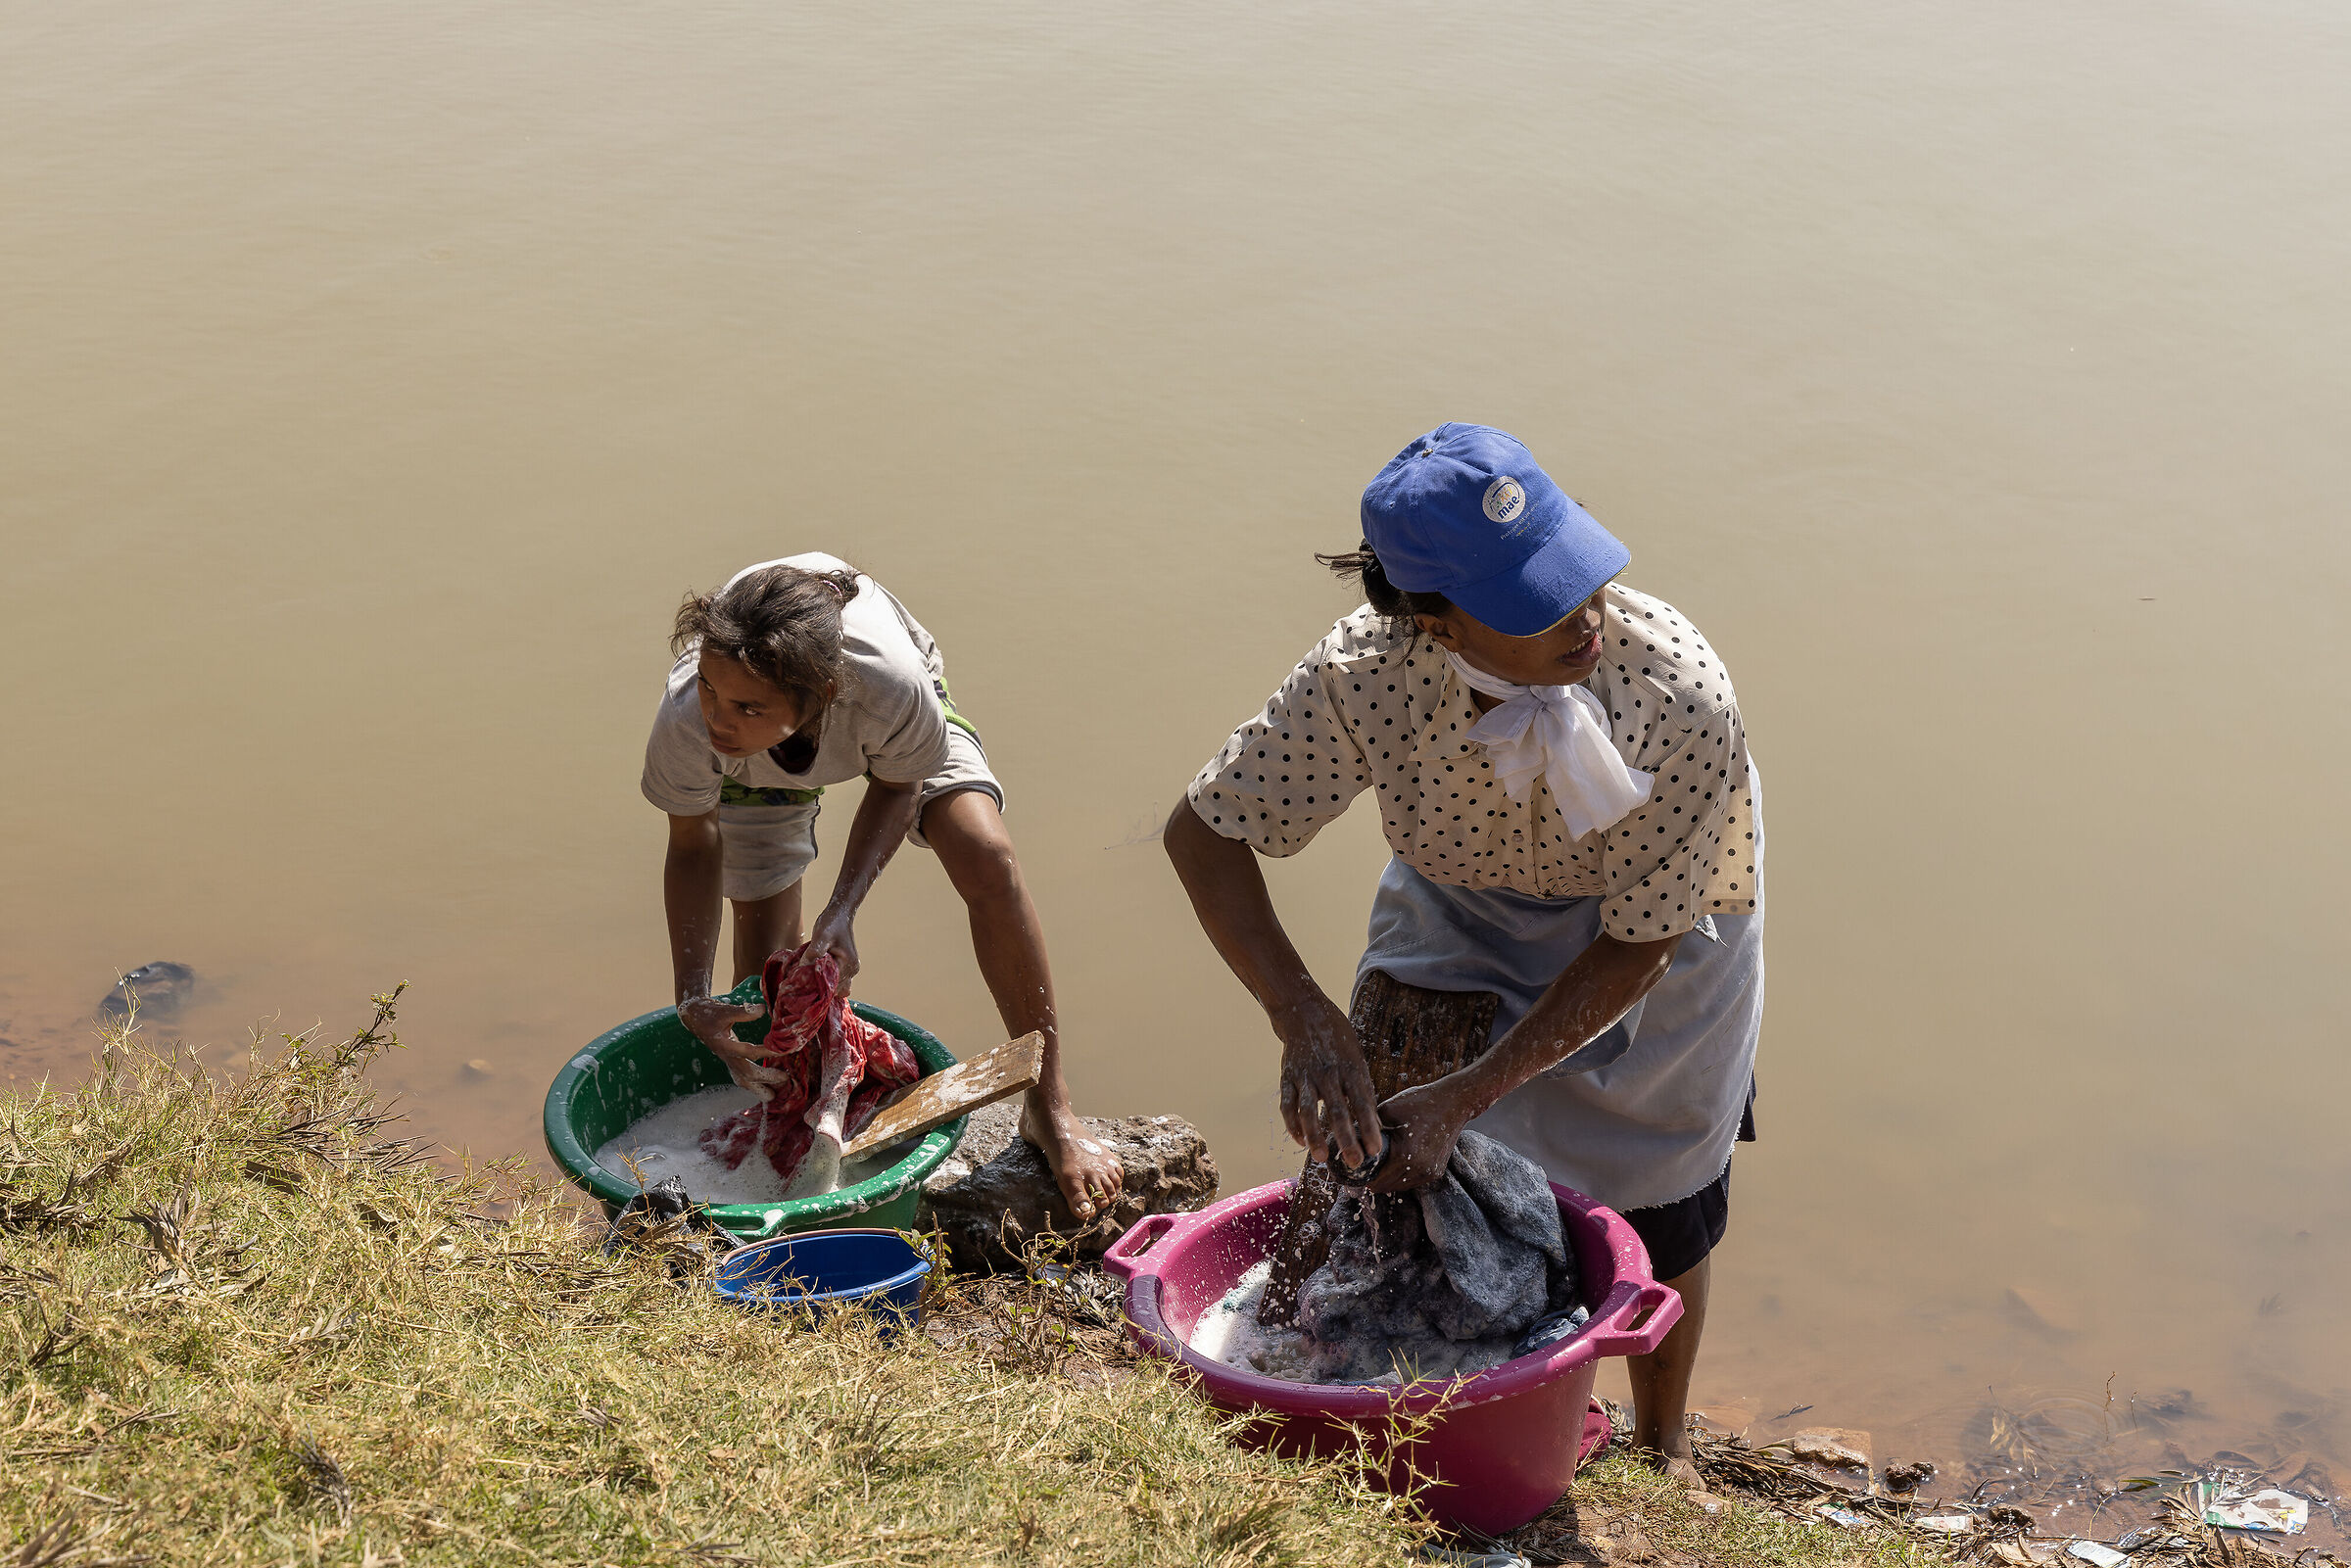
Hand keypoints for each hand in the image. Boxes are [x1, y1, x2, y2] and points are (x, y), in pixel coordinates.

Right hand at [677, 994, 789, 1100]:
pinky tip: (765, 1088)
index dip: (766, 1052)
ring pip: (743, 1081)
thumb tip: (762, 1010)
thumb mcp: (725, 1010)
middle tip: (785, 1078)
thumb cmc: (710, 1014)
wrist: (695, 1019)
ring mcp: (728, 1062)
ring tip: (774, 1095)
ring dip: (759, 1089)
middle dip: (766, 1078)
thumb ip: (743, 1012)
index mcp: (725, 1045)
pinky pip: (742, 1078)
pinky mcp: (730, 1062)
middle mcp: (727, 1057)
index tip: (783, 1049)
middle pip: (747, 1074)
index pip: (748, 1052)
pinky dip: (754, 1084)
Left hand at [808, 907, 858, 984]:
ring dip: (823, 985)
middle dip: (819, 988)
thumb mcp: (821, 936)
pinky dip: (826, 980)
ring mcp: (850, 970)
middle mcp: (852, 970)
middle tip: (803, 982)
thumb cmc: (831, 923)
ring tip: (809, 978)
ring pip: (836, 988)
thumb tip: (803, 970)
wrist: (840, 914)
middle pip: (835, 991)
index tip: (803, 984)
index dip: (816, 987)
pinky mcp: (845, 967)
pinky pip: (836, 981)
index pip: (832, 986)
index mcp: (848, 965)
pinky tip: (815, 973)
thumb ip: (813, 953)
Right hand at [1271, 995, 1383, 1172]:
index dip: (1369, 1128)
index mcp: (1350, 1068)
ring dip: (1314, 1135)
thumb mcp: (1357, 1058)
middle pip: (1338, 1111)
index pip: (1363, 1103)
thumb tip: (1374, 1123)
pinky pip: (1288, 1104)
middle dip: (1346, 1139)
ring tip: (1321, 1157)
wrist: (1304, 1012)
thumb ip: (1363, 1089)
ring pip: (1309, 1110)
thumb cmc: (1337, 1038)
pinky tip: (1299, 1141)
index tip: (1375, 1150)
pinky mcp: (1287, 1076)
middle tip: (1354, 1163)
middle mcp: (1328, 1073)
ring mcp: (1306, 1075)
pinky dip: (1292, 1124)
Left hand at [1362, 1079, 1473, 1192]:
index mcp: (1405, 1154)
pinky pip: (1412, 1181)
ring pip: (1399, 1186)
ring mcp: (1429, 1172)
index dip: (1362, 1176)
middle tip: (1362, 1166)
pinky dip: (1400, 1175)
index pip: (1376, 1180)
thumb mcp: (1388, 1110)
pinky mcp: (1436, 1171)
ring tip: (1377, 1164)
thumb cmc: (1420, 1102)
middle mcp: (1419, 1168)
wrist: (1454, 1102)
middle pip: (1386, 1187)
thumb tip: (1350, 1138)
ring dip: (1387, 1179)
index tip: (1354, 1167)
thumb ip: (1368, 1127)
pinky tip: (1393, 1162)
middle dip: (1373, 1179)